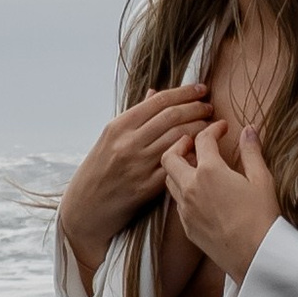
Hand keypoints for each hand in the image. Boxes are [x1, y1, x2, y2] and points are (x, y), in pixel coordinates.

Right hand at [58, 86, 215, 279]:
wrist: (85, 207)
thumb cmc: (99, 169)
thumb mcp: (110, 138)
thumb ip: (135, 116)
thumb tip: (155, 93)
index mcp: (119, 126)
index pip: (159, 101)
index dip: (185, 93)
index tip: (201, 89)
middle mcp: (128, 143)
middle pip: (172, 117)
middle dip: (197, 109)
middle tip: (210, 107)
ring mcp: (138, 165)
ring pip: (178, 139)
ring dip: (200, 130)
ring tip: (212, 125)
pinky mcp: (146, 188)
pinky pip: (176, 166)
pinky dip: (192, 155)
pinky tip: (204, 151)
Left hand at [159, 117, 281, 280]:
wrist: (255, 256)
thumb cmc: (262, 218)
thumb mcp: (261, 179)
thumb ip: (252, 151)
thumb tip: (248, 130)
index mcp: (210, 171)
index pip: (202, 139)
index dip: (212, 129)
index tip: (221, 128)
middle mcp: (191, 188)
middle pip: (169, 157)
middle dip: (179, 144)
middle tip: (193, 142)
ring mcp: (185, 209)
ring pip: (169, 180)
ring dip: (178, 168)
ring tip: (194, 166)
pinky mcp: (186, 226)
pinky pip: (177, 202)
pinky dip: (183, 191)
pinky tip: (199, 193)